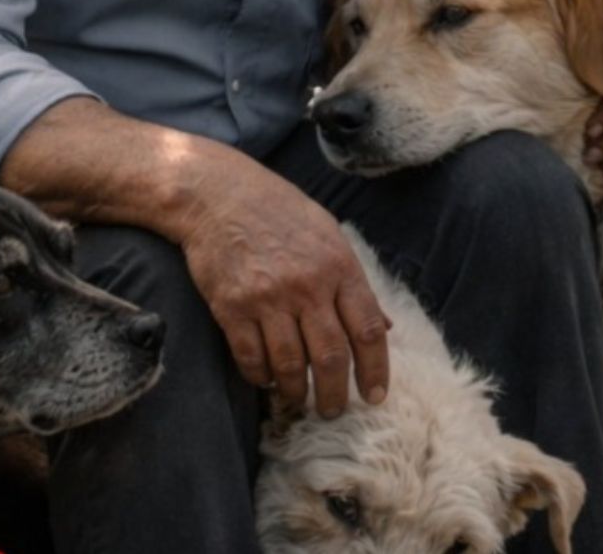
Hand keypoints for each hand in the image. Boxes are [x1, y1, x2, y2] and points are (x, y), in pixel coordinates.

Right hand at [176, 155, 388, 417]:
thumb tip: (384, 326)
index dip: (375, 370)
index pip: (368, 330)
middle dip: (335, 395)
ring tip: (297, 399)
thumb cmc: (278, 212)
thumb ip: (353, 281)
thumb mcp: (327, 234)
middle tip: (332, 409)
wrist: (218, 194)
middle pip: (331, 358)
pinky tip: (265, 378)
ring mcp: (268, 297)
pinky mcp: (232, 307)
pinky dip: (260, 377)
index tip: (375, 396)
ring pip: (291, 366)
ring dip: (296, 392)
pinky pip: (251, 358)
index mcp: (338, 265)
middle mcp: (307, 284)